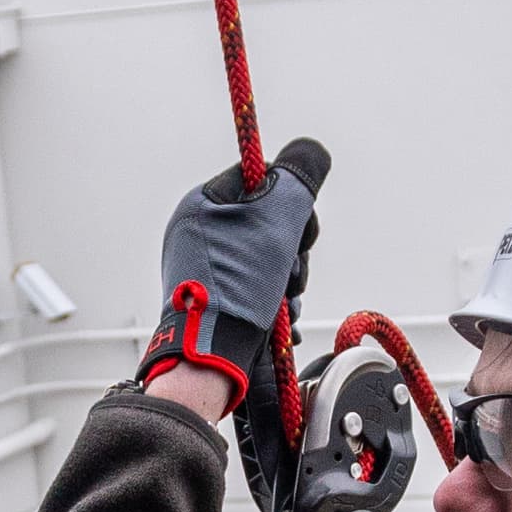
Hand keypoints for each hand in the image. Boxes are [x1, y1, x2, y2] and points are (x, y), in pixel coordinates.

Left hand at [143, 136, 326, 511]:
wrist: (209, 360)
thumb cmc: (237, 287)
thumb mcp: (277, 217)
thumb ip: (300, 175)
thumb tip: (311, 151)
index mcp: (202, 205)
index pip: (263, 180)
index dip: (292, 203)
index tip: (296, 229)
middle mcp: (200, 235)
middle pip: (272, 224)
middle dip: (293, 252)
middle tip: (287, 272)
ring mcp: (206, 272)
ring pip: (271, 261)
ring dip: (290, 283)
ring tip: (281, 303)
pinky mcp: (218, 305)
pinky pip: (260, 292)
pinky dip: (277, 306)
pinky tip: (278, 320)